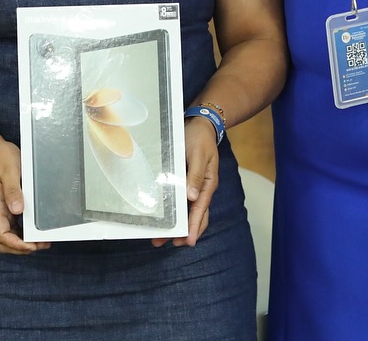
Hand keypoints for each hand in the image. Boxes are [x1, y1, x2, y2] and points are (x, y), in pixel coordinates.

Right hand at [0, 140, 48, 254]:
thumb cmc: (0, 159)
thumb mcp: (9, 171)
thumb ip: (12, 191)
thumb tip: (17, 210)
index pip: (2, 236)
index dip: (17, 245)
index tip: (32, 245)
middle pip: (5, 243)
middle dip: (22, 248)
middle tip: (41, 244)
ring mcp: (2, 212)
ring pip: (10, 238)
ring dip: (24, 244)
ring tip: (42, 241)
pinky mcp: (7, 209)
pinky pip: (14, 229)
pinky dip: (24, 234)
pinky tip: (36, 230)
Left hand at [154, 118, 218, 247]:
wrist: (199, 125)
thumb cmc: (199, 139)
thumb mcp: (199, 154)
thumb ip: (196, 175)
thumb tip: (193, 197)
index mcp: (208, 184)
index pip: (200, 209)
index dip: (193, 226)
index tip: (186, 241)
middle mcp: (202, 189)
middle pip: (195, 216)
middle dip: (182, 232)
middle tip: (165, 243)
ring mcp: (194, 187)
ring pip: (187, 212)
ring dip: (176, 225)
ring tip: (159, 238)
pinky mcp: (185, 183)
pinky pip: (181, 203)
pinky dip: (173, 213)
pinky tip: (163, 219)